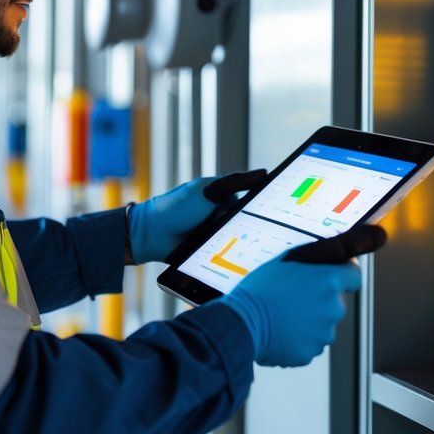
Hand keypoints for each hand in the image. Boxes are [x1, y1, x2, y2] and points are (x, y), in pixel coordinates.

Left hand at [127, 169, 266, 263]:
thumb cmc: (176, 207)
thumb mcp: (207, 191)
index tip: (281, 211)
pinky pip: (228, 254)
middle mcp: (223, 214)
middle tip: (266, 235)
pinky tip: (241, 260)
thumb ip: (234, 183)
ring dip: (244, 243)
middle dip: (255, 228)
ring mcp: (218, 233)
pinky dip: (233, 256)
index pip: (252, 199)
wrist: (152, 235)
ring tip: (254, 250)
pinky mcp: (212, 251)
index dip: (265, 205)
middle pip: (249, 222)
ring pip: (241, 239)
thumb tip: (263, 173)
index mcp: (224, 197)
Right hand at [220, 252, 361, 366]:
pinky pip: (310, 342)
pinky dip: (299, 338)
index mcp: (329, 282)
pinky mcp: (311, 352)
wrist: (242, 324)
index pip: (354, 277)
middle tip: (295, 297)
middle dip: (320, 300)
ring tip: (284, 316)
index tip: (336, 275)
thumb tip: (322, 261)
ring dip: (310, 321)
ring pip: (323, 325)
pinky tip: (281, 330)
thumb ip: (311, 261)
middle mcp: (333, 308)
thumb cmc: (259, 290)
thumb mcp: (285, 262)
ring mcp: (323, 333)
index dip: (345, 275)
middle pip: (335, 302)